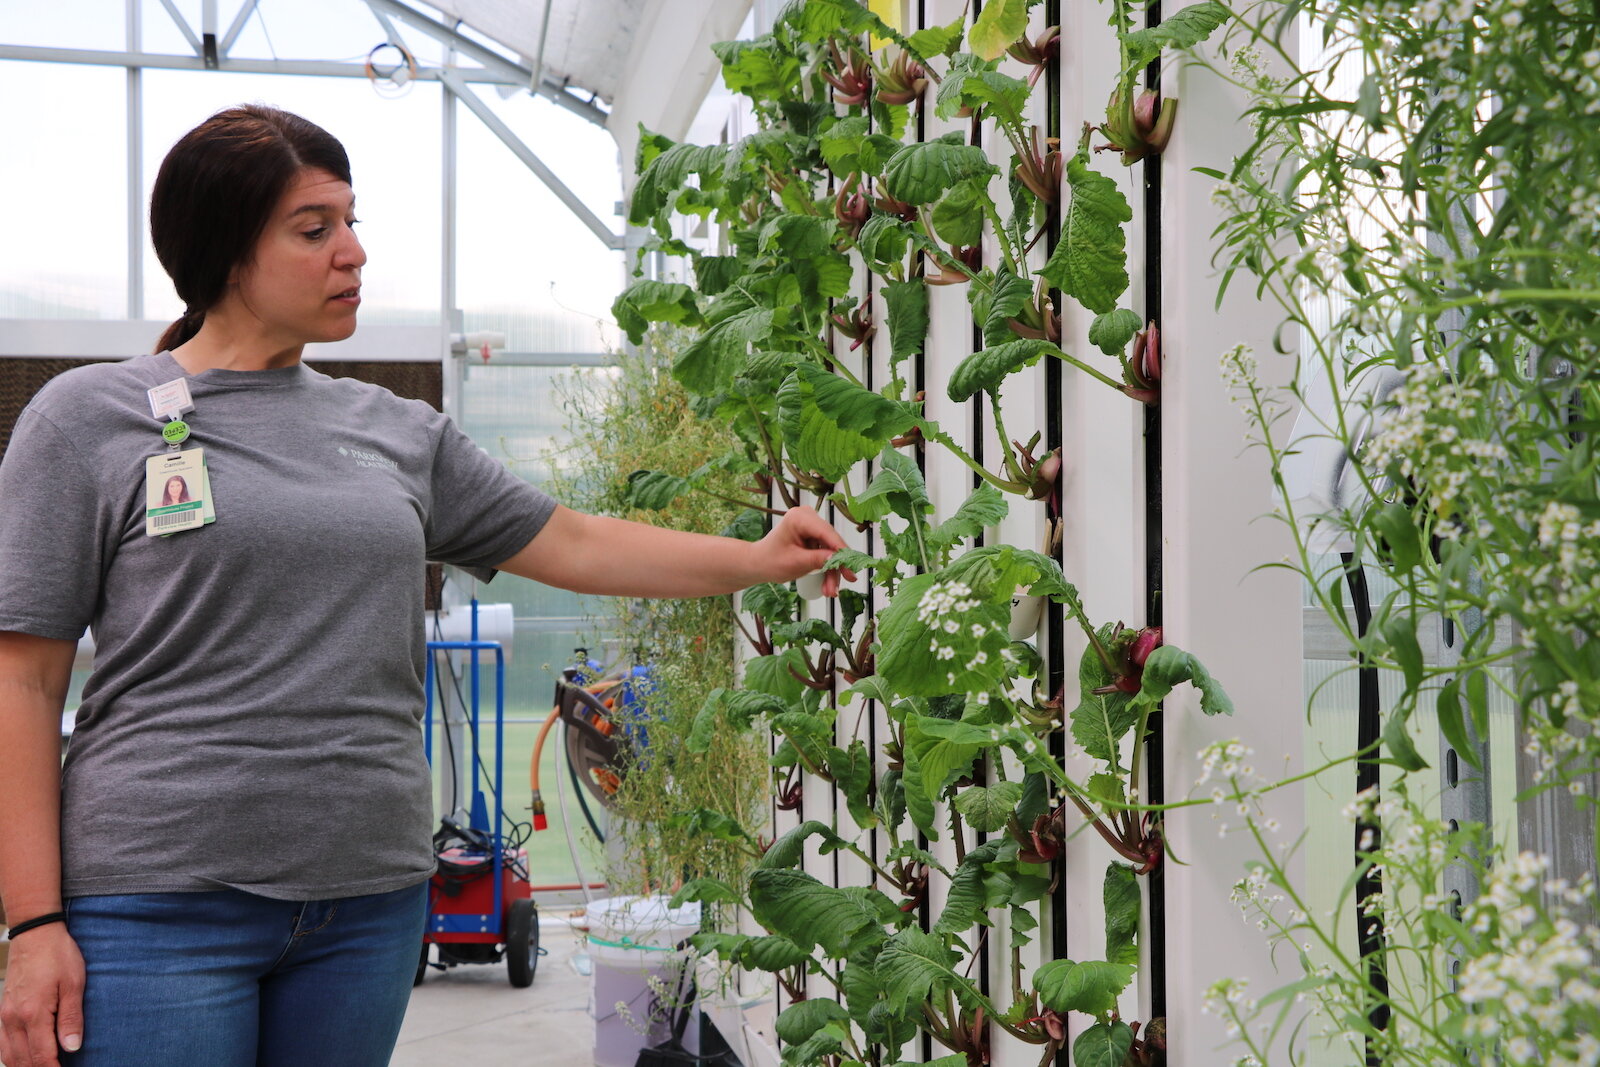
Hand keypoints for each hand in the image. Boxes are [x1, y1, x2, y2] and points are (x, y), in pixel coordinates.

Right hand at [0, 924, 84, 1066]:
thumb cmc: (58, 955)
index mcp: (34, 1013)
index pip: (42, 1056)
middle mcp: (14, 1019)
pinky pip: (3, 1044)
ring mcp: (5, 1016)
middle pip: (23, 1061)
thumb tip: (72, 1047)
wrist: (34, 933)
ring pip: (9, 1056)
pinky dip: (13, 1057)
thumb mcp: (74, 983)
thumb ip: (72, 1018)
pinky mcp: (3, 1011)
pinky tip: (26, 1058)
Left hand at [753, 506, 856, 595]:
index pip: (826, 533)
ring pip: (830, 549)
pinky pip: (825, 551)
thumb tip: (838, 559)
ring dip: (831, 570)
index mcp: (799, 518)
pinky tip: (827, 584)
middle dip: (836, 565)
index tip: (851, 566)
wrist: (759, 564)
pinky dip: (826, 567)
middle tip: (846, 582)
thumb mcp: (795, 563)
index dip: (841, 550)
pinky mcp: (813, 535)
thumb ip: (817, 560)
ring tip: (830, 591)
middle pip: (830, 542)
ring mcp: (811, 526)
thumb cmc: (770, 561)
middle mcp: (807, 517)